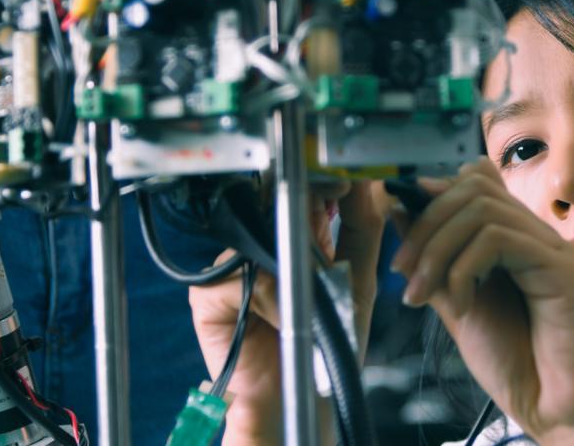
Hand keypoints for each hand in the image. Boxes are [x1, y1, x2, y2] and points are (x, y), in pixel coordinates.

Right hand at [189, 180, 384, 445]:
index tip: (344, 184)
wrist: (304, 394)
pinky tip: (281, 318)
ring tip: (307, 300)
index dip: (320, 182)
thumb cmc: (330, 340)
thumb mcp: (358, 274)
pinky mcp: (209, 293)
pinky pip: (235, 277)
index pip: (299, 189)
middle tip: (327, 237)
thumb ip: (363, 224)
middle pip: (271, 203)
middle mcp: (260, 244)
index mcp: (295, 234)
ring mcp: (232, 266)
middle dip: (303, 216)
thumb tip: (365, 179)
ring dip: (288, 267)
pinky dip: (264, 297)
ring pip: (255, 239)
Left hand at [391, 158, 573, 444]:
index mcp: (513, 240)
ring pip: (482, 208)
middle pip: (473, 187)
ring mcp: (550, 248)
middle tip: (403, 269)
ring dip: (438, 248)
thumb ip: (436, 260)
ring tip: (423, 294)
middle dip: (426, 223)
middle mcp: (534, 236)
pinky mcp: (560, 268)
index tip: (404, 235)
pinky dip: (464, 269)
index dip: (433, 195)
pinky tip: (463, 307)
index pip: (476, 180)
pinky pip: (499, 239)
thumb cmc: (517, 364)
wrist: (559, 411)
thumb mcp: (458, 305)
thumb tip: (401, 211)